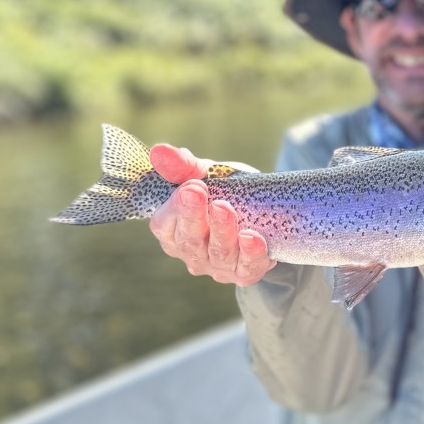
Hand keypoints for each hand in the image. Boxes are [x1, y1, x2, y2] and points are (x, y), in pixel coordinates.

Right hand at [148, 143, 275, 284]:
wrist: (264, 213)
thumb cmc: (225, 191)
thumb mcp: (205, 175)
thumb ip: (183, 166)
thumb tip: (159, 150)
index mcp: (173, 230)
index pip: (164, 224)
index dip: (175, 207)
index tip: (189, 186)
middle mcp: (191, 253)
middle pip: (190, 241)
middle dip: (194, 216)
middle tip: (199, 191)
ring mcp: (217, 266)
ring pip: (218, 253)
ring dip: (221, 231)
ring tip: (225, 208)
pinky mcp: (244, 272)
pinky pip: (246, 267)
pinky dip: (250, 254)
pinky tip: (253, 238)